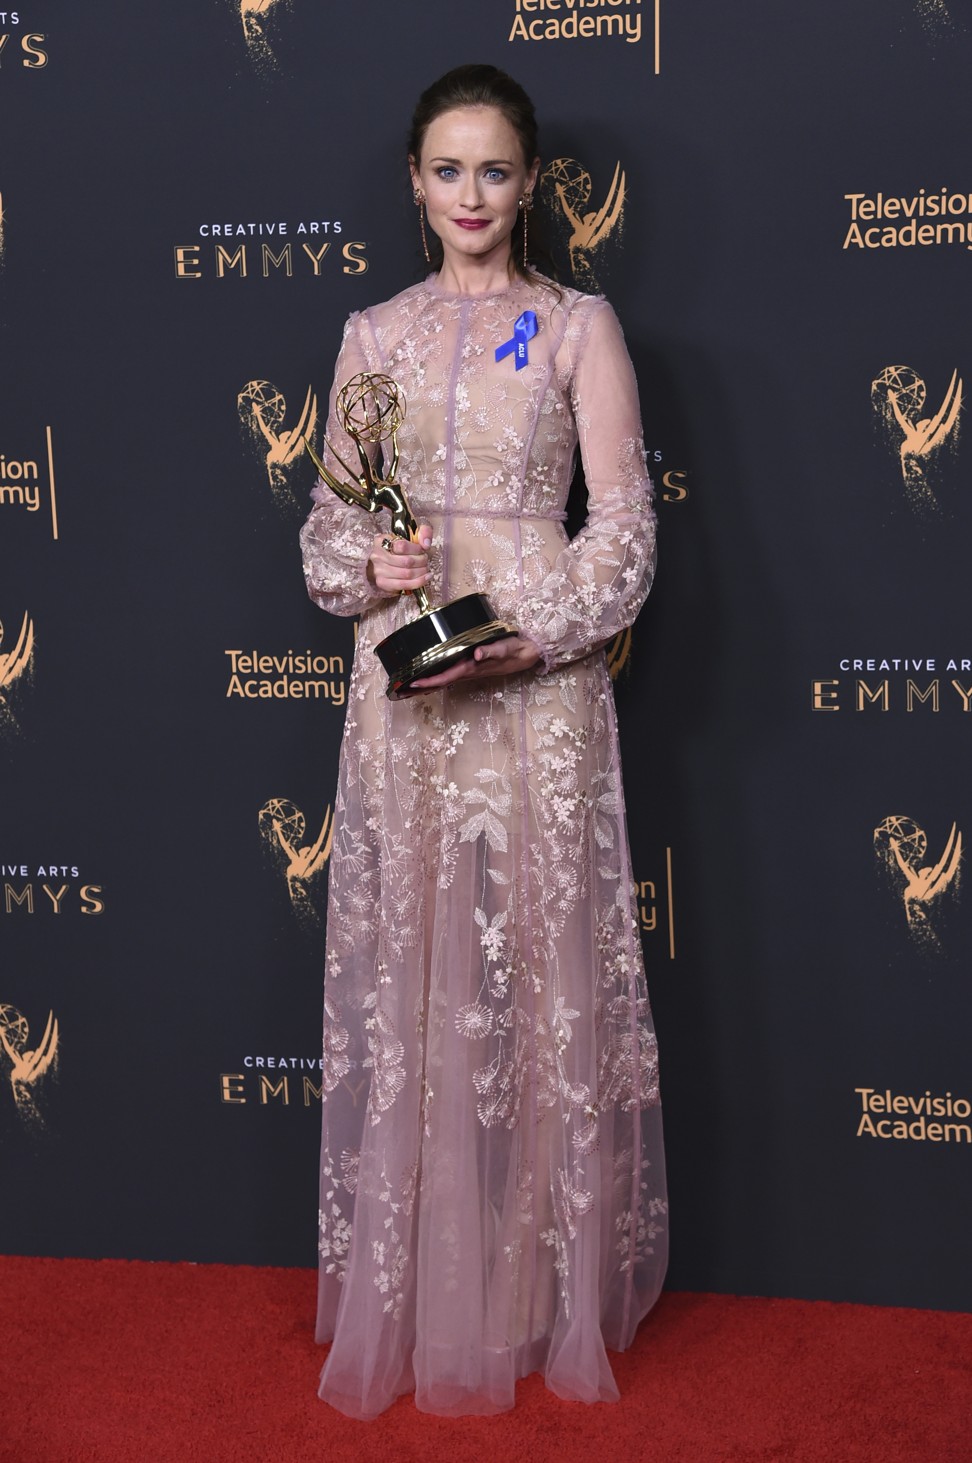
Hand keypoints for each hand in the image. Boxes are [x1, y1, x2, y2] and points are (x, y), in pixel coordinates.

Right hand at [367, 524, 431, 595]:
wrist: (387, 563)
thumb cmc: (401, 548)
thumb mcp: (412, 535)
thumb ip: (423, 532)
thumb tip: (426, 544)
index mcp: (381, 541)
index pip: (402, 546)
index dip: (416, 549)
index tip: (423, 550)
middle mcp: (377, 556)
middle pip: (406, 561)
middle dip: (421, 561)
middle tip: (426, 560)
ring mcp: (379, 571)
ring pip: (407, 574)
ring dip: (421, 572)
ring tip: (426, 568)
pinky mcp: (383, 583)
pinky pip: (404, 584)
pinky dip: (419, 582)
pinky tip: (426, 577)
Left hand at [409, 634, 541, 690]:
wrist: (527, 654)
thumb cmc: (515, 649)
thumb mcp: (505, 647)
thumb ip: (492, 650)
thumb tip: (478, 655)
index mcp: (473, 667)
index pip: (447, 676)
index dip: (430, 681)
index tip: (414, 683)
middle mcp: (469, 670)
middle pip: (442, 680)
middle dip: (424, 684)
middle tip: (403, 686)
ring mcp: (471, 670)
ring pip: (446, 678)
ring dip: (430, 681)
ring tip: (412, 682)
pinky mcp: (473, 665)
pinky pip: (452, 673)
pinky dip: (440, 675)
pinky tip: (432, 673)